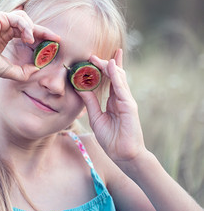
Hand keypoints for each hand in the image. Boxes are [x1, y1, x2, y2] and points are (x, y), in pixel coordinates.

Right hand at [0, 10, 59, 80]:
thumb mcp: (8, 70)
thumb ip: (23, 71)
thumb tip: (37, 70)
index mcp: (5, 37)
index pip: (27, 34)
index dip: (41, 38)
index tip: (54, 43)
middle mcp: (4, 27)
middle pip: (29, 25)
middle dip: (44, 31)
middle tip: (56, 39)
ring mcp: (2, 21)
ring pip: (25, 19)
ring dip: (33, 29)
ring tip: (32, 42)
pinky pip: (19, 18)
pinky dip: (26, 27)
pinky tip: (28, 38)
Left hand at [78, 49, 146, 163]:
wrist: (123, 154)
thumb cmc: (111, 139)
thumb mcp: (95, 117)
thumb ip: (90, 102)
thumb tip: (80, 88)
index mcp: (114, 100)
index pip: (109, 80)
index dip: (103, 68)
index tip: (92, 58)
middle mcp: (121, 98)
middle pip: (114, 75)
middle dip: (104, 63)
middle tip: (91, 55)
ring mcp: (126, 100)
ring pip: (118, 78)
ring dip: (108, 66)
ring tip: (97, 58)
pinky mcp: (129, 105)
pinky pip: (121, 88)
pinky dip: (116, 76)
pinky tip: (111, 66)